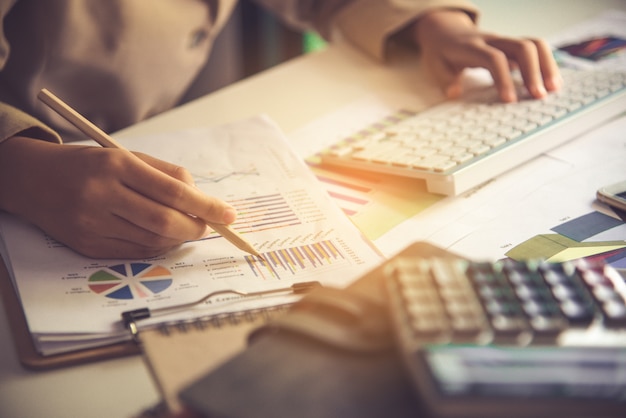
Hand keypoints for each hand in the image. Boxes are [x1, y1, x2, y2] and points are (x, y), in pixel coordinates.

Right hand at [0, 137, 236, 258]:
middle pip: (165, 221)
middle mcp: (102, 194)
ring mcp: (92, 223)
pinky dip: (158, 247)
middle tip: (207, 225)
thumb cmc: (89, 164)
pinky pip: (136, 252)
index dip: (207, 206)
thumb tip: (202, 199)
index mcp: (116, 165)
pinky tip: (163, 237)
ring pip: (153, 240)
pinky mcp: (87, 245)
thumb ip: (166, 174)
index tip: (229, 214)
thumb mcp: (126, 156)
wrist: (33, 179)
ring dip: (179, 238)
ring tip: (186, 227)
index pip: (173, 191)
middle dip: (196, 227)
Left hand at [409, 9, 561, 101]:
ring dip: (547, 66)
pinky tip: (551, 82)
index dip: (504, 78)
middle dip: (534, 72)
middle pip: (522, 47)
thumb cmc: (442, 52)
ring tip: (553, 90)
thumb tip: (453, 93)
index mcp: (472, 47)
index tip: (510, 100)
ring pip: (535, 45)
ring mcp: (505, 41)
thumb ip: (445, 80)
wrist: (445, 31)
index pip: (494, 58)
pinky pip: (536, 49)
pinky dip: (547, 64)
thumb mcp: (435, 66)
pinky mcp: (512, 46)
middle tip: (539, 96)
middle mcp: (493, 41)